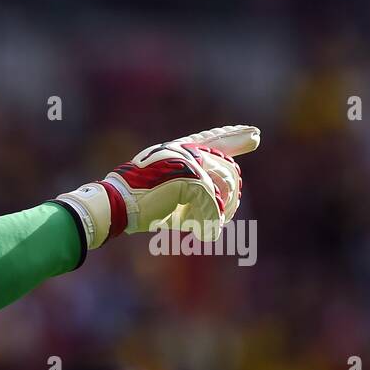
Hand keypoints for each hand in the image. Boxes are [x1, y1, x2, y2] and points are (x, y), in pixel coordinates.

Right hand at [55, 125, 259, 248]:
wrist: (114, 205)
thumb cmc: (136, 204)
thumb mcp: (168, 194)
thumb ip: (192, 193)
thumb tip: (218, 211)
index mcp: (177, 150)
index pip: (212, 139)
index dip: (234, 137)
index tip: (254, 135)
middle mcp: (185, 151)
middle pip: (226, 169)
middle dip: (231, 196)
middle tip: (224, 217)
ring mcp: (188, 162)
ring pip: (223, 188)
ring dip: (220, 212)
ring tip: (210, 228)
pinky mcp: (190, 178)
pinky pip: (212, 203)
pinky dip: (210, 221)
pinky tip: (204, 234)